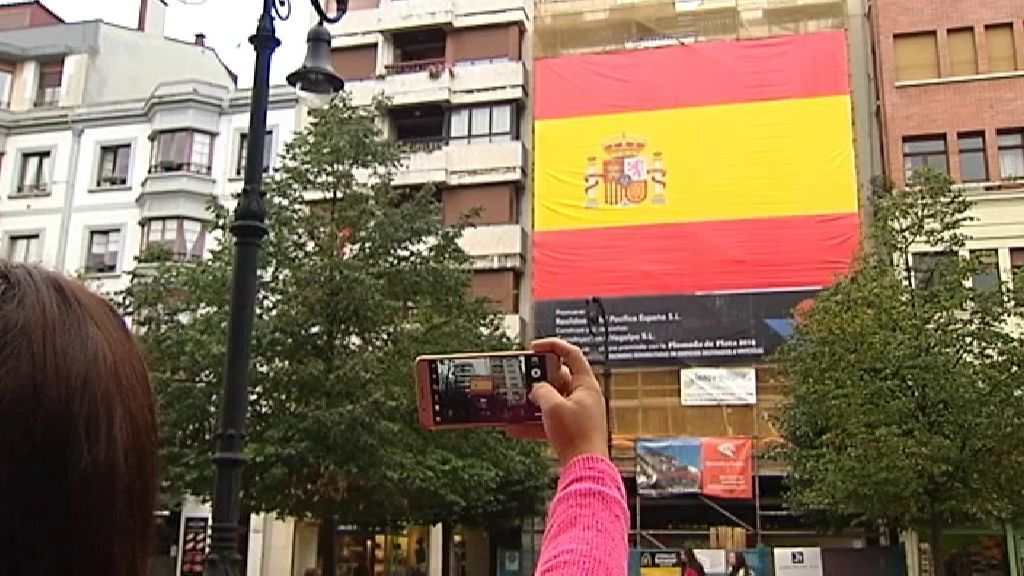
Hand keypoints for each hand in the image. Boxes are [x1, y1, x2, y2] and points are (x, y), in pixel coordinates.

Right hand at [510, 338, 608, 464]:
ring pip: (552, 401)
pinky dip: (533, 423)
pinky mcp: (571, 431)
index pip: (572, 354)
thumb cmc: (576, 435)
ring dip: (533, 402)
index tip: (534, 348)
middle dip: (538, 379)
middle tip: (522, 378)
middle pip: (559, 378)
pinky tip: (514, 428)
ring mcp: (578, 414)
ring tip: (515, 402)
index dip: (552, 346)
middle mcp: (584, 397)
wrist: (586, 469)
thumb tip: (536, 389)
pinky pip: (549, 421)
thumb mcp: (553, 407)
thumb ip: (541, 391)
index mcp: (586, 384)